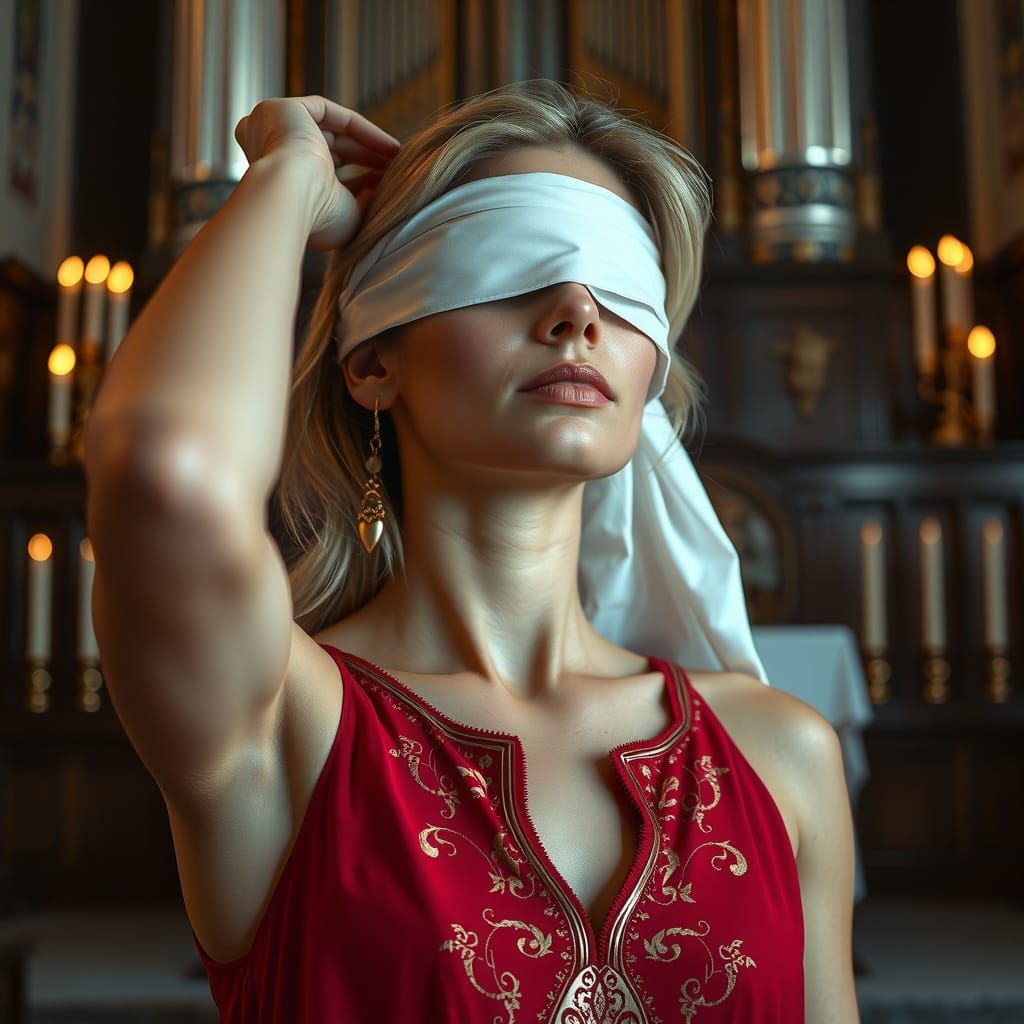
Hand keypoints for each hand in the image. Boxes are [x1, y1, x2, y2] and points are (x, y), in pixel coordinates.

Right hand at [234, 95, 400, 250]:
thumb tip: (377, 191)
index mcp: (279, 183)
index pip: (324, 176)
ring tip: (398, 160)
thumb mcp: (345, 217)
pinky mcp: (283, 109)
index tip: (386, 188)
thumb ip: (360, 203)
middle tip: (396, 172)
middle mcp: (271, 154)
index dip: (358, 181)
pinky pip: (330, 113)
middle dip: (366, 161)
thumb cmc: (316, 220)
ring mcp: (273, 129)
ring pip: (332, 132)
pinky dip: (361, 128)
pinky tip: (390, 148)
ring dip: (368, 145)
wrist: (287, 199)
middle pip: (329, 152)